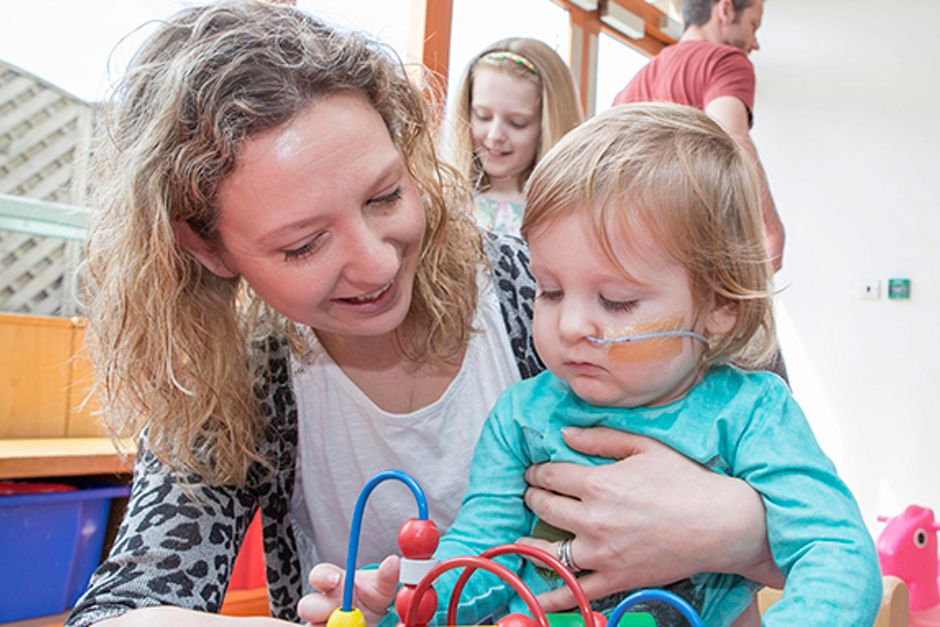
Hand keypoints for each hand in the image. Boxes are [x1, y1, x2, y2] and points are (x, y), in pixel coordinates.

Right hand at [297, 556, 399, 626]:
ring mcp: (321, 625)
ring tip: (354, 626)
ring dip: (326, 626)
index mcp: (333, 584)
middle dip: (316, 609)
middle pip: (307, 606)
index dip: (323, 577)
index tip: (335, 580)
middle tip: (337, 614)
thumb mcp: (383, 587)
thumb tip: (393, 562)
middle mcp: (322, 607)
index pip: (319, 575)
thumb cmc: (376, 597)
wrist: (382, 621)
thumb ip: (386, 577)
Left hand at [517, 427, 781, 611]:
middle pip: (543, 507)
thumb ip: (601, 439)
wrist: (720, 524)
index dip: (536, 472)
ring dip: (531, 542)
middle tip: (532, 496)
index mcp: (597, 484)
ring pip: (549, 549)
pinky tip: (533, 595)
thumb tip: (565, 434)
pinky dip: (552, 596)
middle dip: (533, 497)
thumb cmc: (686, 481)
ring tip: (524, 539)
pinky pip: (574, 592)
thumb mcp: (644, 446)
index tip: (534, 472)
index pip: (548, 476)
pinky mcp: (615, 579)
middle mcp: (593, 519)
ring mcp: (602, 553)